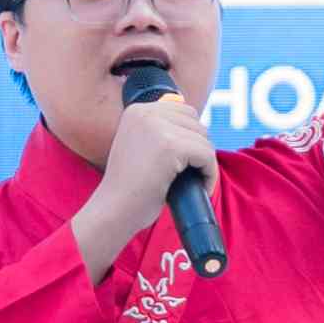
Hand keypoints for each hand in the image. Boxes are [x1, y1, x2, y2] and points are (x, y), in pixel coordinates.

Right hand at [76, 89, 219, 276]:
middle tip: (193, 175)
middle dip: (200, 149)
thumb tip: (197, 128)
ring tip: (196, 183)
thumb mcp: (139, 148)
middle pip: (196, 123)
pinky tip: (202, 187)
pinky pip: (207, 155)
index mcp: (136, 110)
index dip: (192, 138)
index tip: (188, 162)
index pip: (184, 111)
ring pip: (203, 139)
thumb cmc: (129, 189)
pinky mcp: (171, 146)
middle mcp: (145, 113)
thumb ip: (160, 133)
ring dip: (206, 163)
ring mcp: (157, 127)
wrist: (113, 211)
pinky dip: (210, 174)